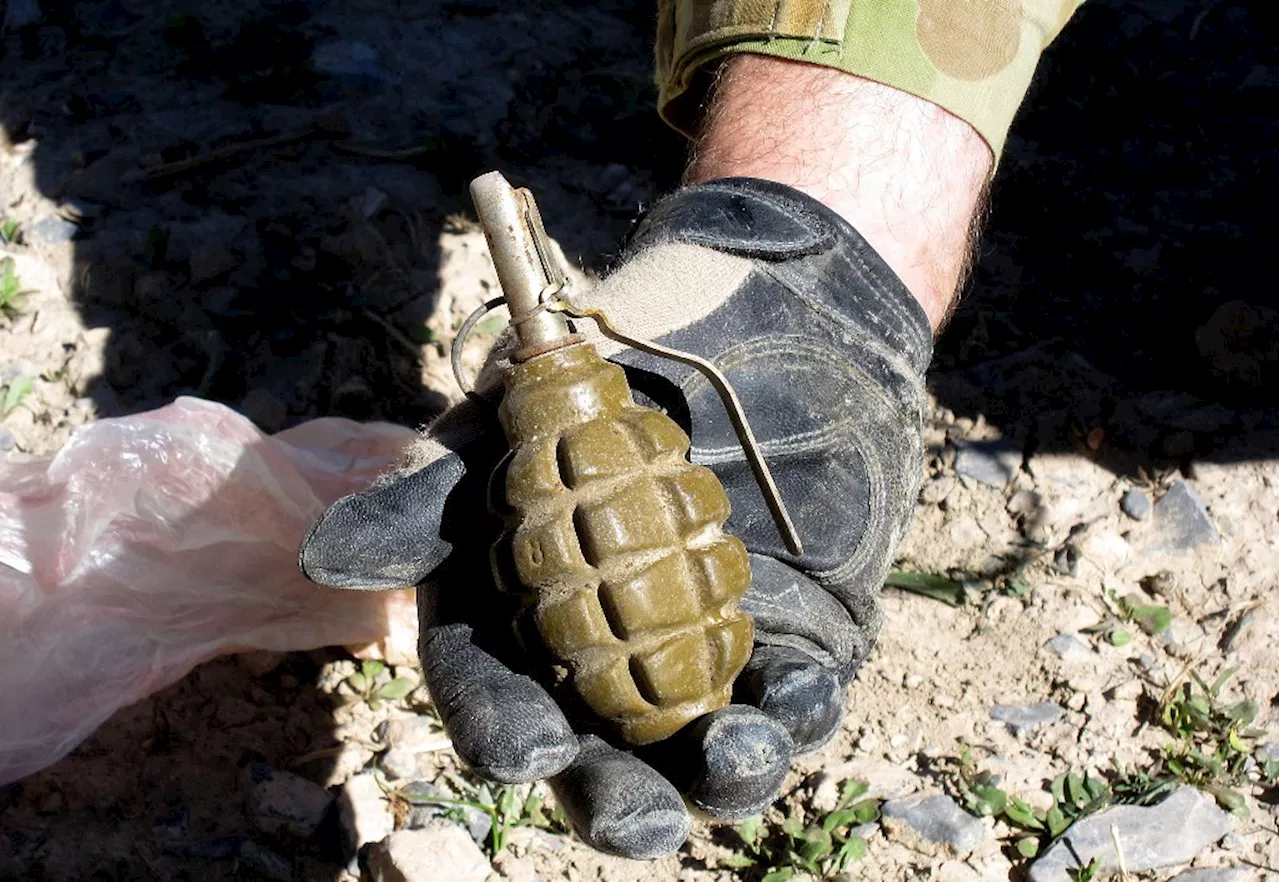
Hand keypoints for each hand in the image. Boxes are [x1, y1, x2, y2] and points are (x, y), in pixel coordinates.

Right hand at [298, 178, 931, 857]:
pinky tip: (799, 703)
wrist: (751, 315)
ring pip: (704, 745)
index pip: (499, 691)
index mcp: (523, 615)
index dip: (506, 729)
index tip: (528, 753)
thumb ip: (434, 493)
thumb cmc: (615, 375)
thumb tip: (328, 557)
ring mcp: (704, 652)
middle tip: (637, 823)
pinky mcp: (795, 635)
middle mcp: (607, 653)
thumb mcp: (513, 425)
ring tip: (735, 757)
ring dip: (722, 769)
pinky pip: (797, 692)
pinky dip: (800, 704)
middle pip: (601, 750)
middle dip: (618, 798)